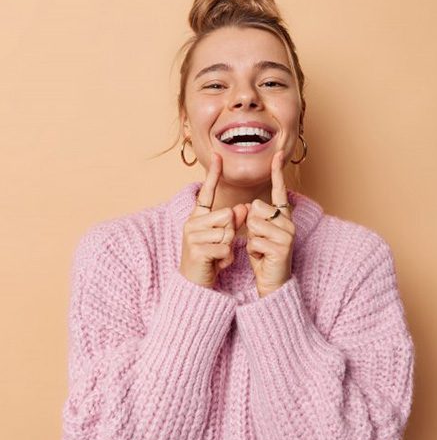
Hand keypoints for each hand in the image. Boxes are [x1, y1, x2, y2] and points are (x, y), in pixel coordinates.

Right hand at [179, 153, 247, 287]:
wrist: (195, 283)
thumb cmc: (209, 258)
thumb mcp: (222, 237)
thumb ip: (231, 221)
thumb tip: (242, 207)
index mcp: (197, 217)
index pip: (206, 192)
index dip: (213, 174)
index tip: (218, 155)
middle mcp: (192, 222)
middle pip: (227, 215)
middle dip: (231, 232)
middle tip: (220, 246)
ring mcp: (192, 236)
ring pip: (227, 232)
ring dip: (228, 246)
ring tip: (217, 255)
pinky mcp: (197, 250)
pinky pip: (225, 247)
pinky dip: (226, 258)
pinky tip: (217, 263)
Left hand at [245, 150, 295, 297]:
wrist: (273, 282)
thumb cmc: (263, 256)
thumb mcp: (256, 233)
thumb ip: (254, 217)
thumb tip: (248, 206)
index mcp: (283, 216)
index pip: (279, 191)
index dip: (277, 172)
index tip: (277, 154)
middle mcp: (288, 222)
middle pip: (255, 208)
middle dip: (249, 225)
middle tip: (259, 240)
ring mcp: (287, 234)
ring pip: (253, 224)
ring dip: (250, 239)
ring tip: (260, 249)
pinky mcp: (282, 247)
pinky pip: (254, 240)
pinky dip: (253, 251)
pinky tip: (262, 258)